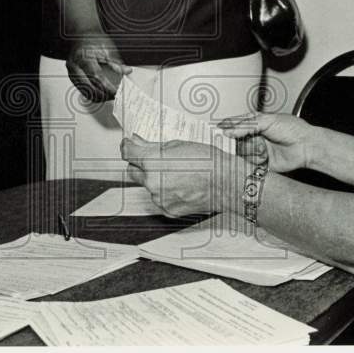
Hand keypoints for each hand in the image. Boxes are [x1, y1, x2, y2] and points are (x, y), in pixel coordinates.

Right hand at [66, 33, 131, 101]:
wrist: (82, 34)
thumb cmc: (93, 39)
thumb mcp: (107, 49)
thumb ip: (116, 63)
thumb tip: (126, 71)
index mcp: (84, 58)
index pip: (97, 78)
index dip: (107, 88)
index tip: (116, 92)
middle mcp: (75, 65)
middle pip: (89, 87)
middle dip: (103, 95)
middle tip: (113, 95)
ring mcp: (71, 71)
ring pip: (84, 90)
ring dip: (97, 96)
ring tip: (108, 95)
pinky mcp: (71, 74)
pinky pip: (81, 88)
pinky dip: (91, 93)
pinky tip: (99, 93)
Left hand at [120, 134, 243, 216]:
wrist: (226, 183)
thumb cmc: (209, 162)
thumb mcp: (178, 144)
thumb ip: (152, 145)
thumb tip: (137, 142)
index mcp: (153, 162)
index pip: (127, 153)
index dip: (128, 146)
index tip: (131, 144)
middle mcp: (152, 182)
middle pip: (133, 171)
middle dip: (140, 164)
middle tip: (155, 159)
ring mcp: (159, 198)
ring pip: (147, 186)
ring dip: (154, 179)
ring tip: (176, 173)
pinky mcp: (168, 210)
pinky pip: (159, 199)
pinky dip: (164, 192)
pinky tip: (180, 185)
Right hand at [219, 112, 312, 172]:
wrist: (306, 146)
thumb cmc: (291, 129)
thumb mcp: (267, 121)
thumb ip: (246, 126)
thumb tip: (228, 131)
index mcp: (253, 122)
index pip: (233, 124)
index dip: (225, 128)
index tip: (217, 132)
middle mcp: (253, 136)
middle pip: (234, 141)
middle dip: (238, 142)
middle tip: (244, 142)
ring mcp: (256, 150)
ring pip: (241, 153)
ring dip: (250, 151)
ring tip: (263, 149)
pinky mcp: (260, 163)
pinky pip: (249, 164)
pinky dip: (254, 161)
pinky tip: (264, 157)